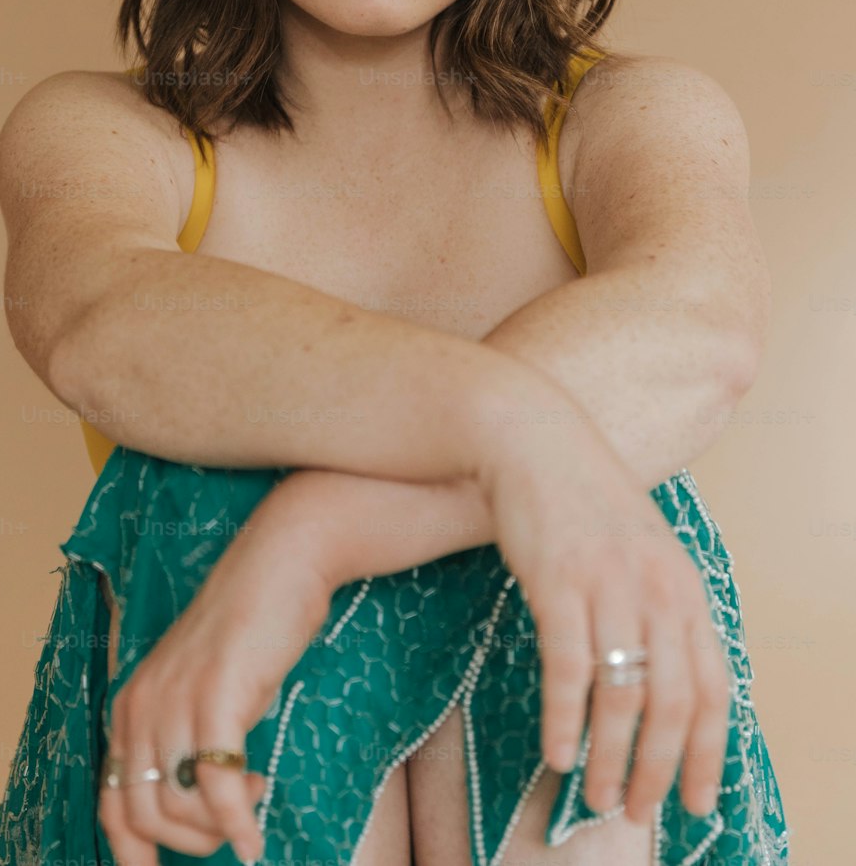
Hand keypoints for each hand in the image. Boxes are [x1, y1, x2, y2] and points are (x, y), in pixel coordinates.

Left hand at [98, 498, 332, 864]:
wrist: (279, 564)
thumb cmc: (250, 629)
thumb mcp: (200, 688)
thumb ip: (182, 738)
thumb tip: (191, 808)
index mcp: (131, 706)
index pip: (112, 805)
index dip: (134, 853)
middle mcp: (142, 706)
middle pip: (145, 817)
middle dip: (190, 842)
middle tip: (230, 825)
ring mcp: (176, 701)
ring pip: (178, 809)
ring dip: (218, 827)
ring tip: (252, 793)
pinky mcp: (216, 696)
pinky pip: (217, 788)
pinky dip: (237, 825)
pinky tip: (255, 837)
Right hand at [478, 418, 731, 827]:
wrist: (535, 438)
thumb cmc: (584, 503)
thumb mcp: (644, 553)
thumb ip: (662, 612)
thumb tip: (665, 691)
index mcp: (686, 587)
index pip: (714, 688)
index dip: (710, 754)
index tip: (696, 802)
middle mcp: (658, 589)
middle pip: (673, 703)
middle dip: (656, 769)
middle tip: (633, 811)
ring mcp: (609, 583)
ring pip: (622, 694)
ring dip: (608, 757)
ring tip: (593, 795)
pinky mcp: (559, 580)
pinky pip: (568, 667)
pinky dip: (565, 719)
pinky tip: (557, 753)